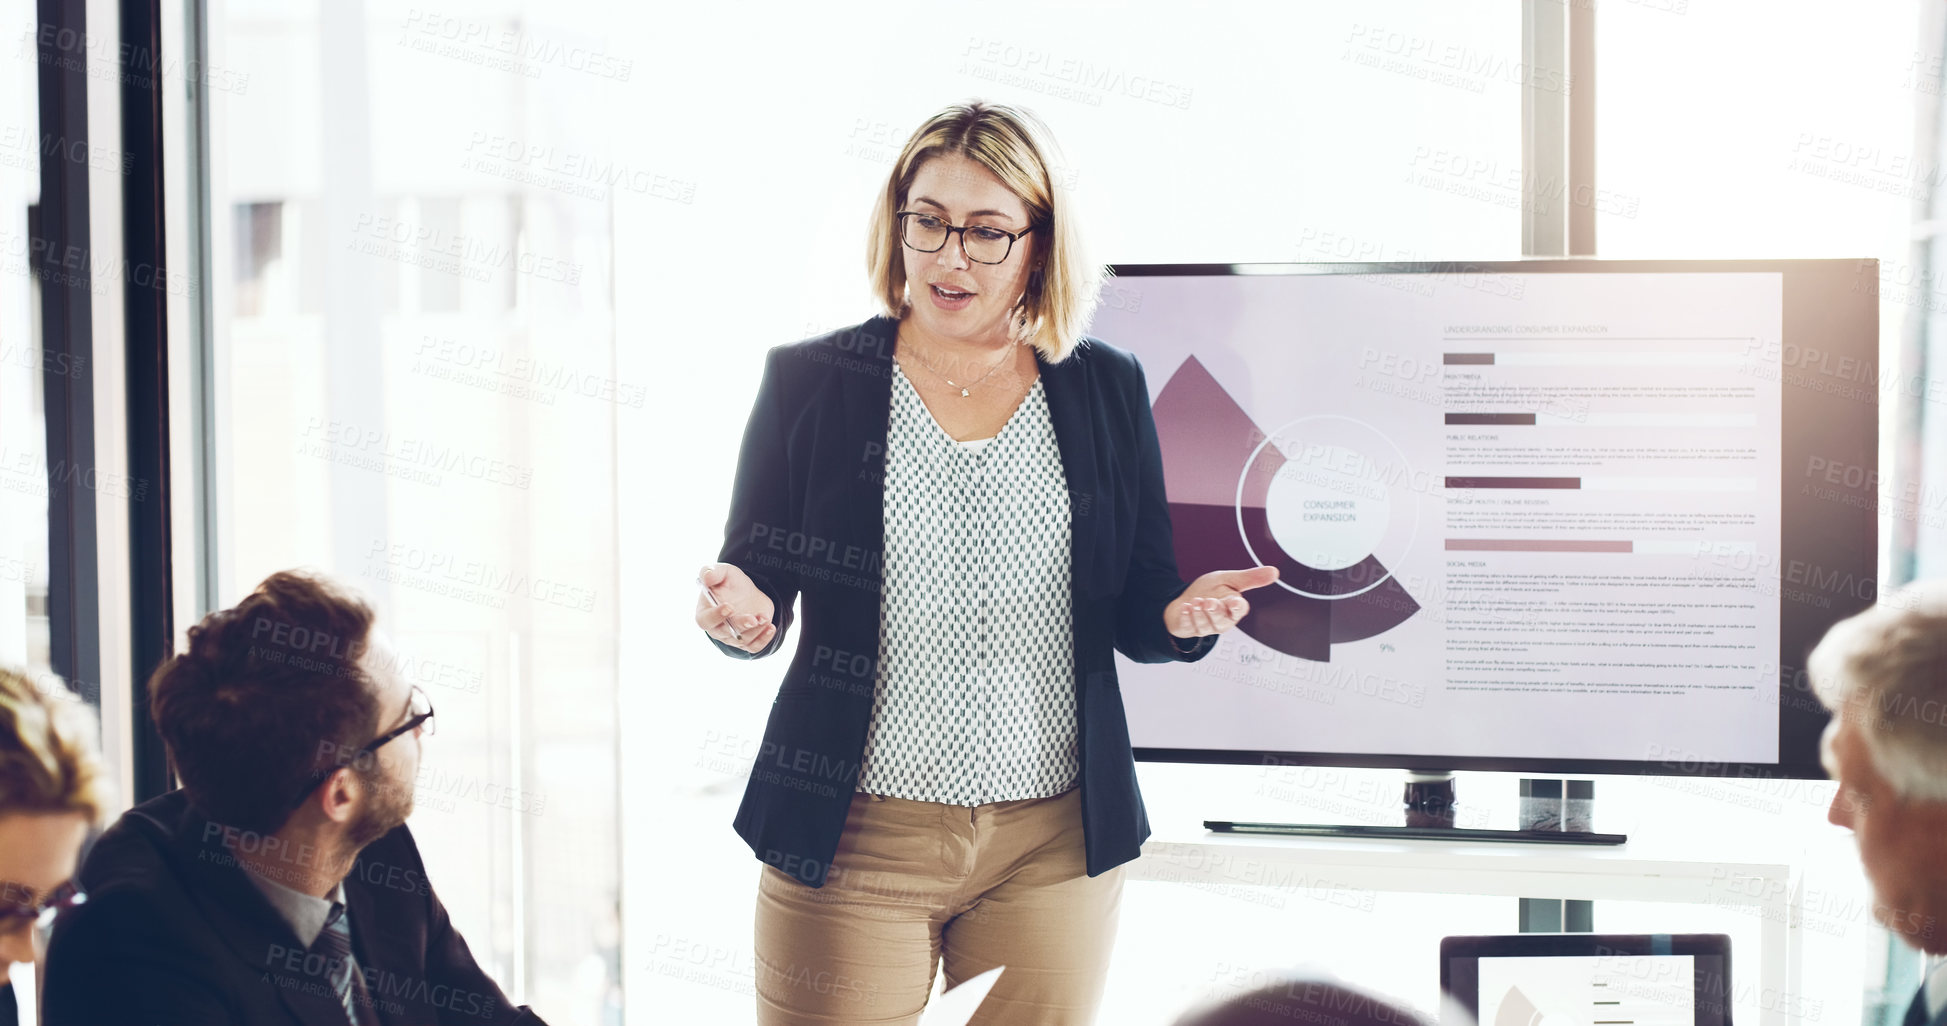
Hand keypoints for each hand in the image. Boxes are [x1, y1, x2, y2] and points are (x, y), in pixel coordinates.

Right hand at [696, 562, 776, 653]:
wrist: (748, 593)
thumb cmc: (730, 583)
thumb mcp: (723, 572)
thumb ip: (712, 572)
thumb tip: (707, 576)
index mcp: (705, 612)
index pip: (705, 620)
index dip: (715, 616)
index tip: (729, 607)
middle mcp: (716, 628)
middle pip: (725, 633)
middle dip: (740, 625)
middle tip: (752, 619)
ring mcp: (732, 637)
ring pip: (742, 640)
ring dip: (755, 630)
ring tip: (764, 617)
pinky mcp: (747, 641)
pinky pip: (754, 647)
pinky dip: (763, 639)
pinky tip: (770, 627)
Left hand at [1165, 566, 1279, 637]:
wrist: (1187, 599)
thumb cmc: (1210, 591)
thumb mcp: (1229, 579)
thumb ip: (1250, 578)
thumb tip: (1275, 572)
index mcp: (1234, 608)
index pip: (1239, 610)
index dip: (1237, 607)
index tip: (1234, 601)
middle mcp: (1222, 621)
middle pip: (1221, 620)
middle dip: (1215, 611)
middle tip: (1209, 601)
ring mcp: (1207, 627)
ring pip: (1205, 625)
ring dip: (1199, 613)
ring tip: (1194, 602)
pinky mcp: (1191, 629)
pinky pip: (1189, 626)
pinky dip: (1187, 617)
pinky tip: (1185, 606)